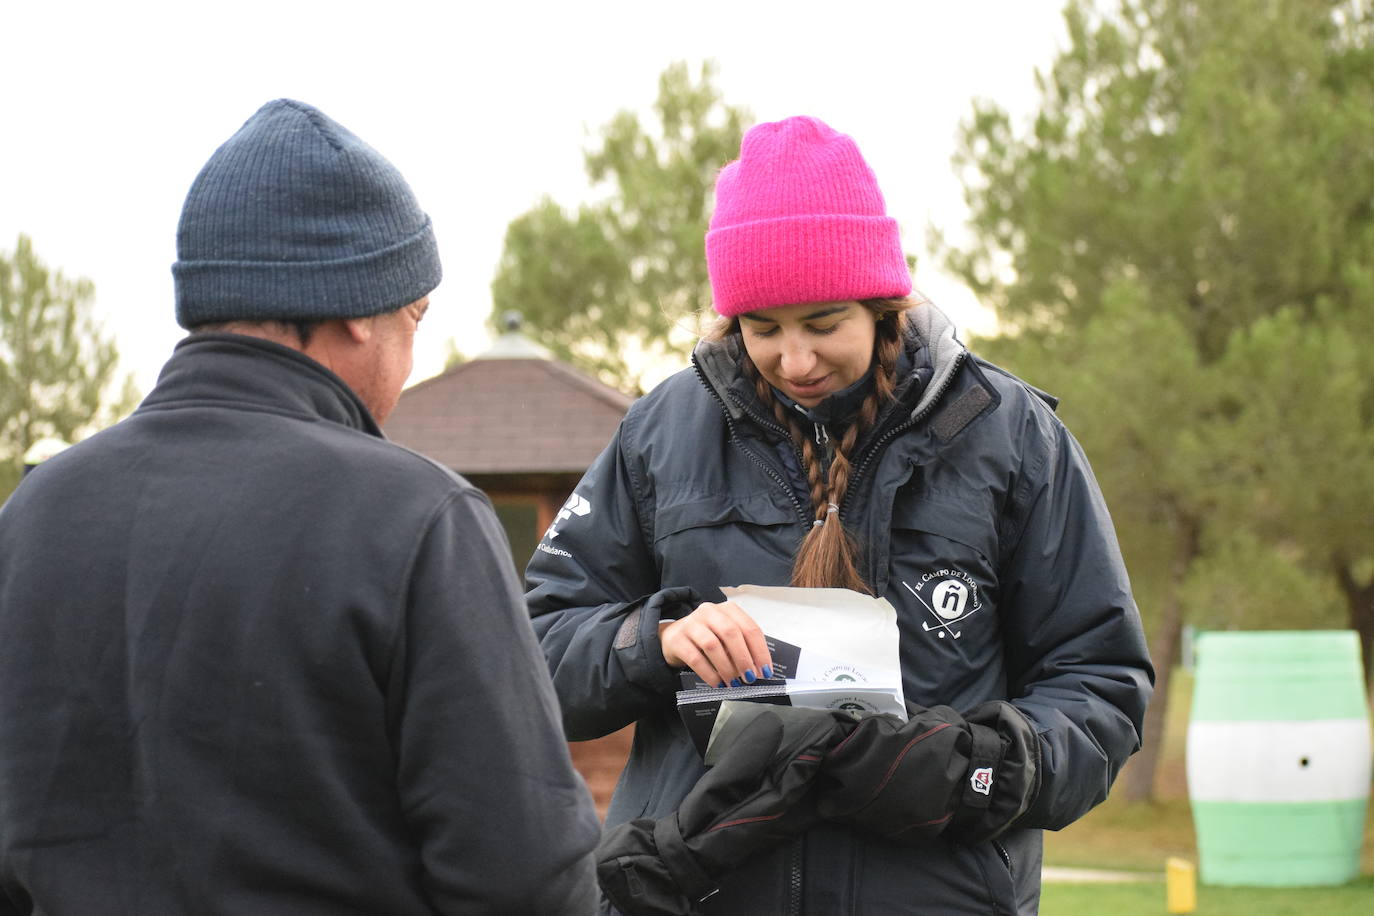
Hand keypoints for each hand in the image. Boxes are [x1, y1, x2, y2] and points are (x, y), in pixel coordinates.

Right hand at [658, 600, 772, 687]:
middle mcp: (709, 612)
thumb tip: (758, 670)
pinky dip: (709, 673)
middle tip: (750, 677)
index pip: (749, 628)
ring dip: (727, 667)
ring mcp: (691, 624)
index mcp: (727, 609)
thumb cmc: (706, 638)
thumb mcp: (725, 637)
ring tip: (734, 683)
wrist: (673, 637)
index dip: (760, 651)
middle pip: (731, 633)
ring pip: (713, 645)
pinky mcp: (677, 639)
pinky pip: (695, 658)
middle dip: (744, 658)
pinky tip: (717, 683)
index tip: (765, 670)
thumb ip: (742, 647)